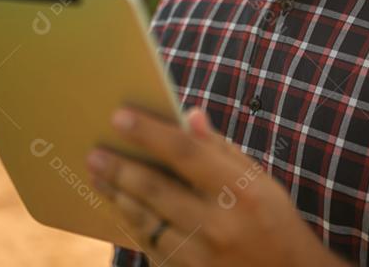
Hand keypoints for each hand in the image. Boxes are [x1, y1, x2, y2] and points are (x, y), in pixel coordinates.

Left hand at [85, 105, 348, 266]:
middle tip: (95, 153)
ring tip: (99, 176)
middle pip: (156, 189)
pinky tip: (121, 207)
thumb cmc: (273, 221)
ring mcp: (203, 257)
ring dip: (118, 196)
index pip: (186, 153)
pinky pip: (151, 247)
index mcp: (241, 192)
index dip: (149, 132)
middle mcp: (220, 225)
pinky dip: (133, 225)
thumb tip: (189, 116)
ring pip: (146, 221)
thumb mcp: (260, 181)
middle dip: (120, 168)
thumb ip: (221, 149)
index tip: (119, 116)